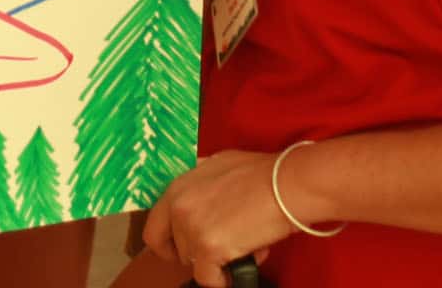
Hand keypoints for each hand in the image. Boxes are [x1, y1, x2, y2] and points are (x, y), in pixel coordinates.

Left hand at [143, 150, 290, 286]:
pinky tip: (245, 263)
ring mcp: (191, 227)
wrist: (287, 184)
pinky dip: (224, 279)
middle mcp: (179, 206)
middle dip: (197, 254)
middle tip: (220, 251)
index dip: (169, 245)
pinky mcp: (208, 247)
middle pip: (175, 250)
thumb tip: (201, 193)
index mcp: (178, 187)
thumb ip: (202, 183)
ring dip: (218, 262)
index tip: (184, 251)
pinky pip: (208, 278)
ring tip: (246, 246)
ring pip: (195, 264)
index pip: (154, 228)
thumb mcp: (220, 165)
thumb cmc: (264, 173)